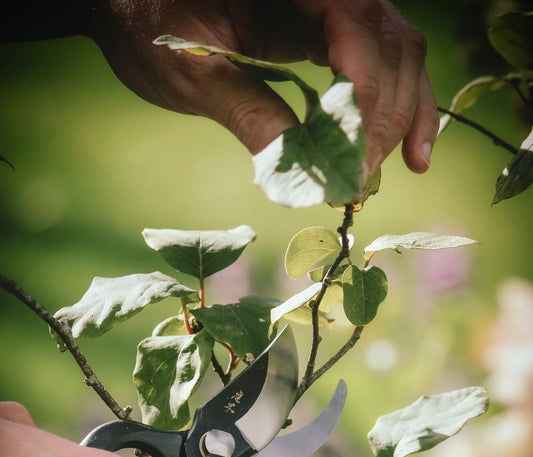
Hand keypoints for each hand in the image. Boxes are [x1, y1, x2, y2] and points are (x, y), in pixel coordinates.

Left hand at [86, 0, 438, 172]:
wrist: (127, 1)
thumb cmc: (146, 24)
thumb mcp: (193, 72)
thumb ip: (250, 114)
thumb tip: (301, 180)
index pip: (355, 25)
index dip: (364, 96)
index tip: (357, 159)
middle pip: (388, 40)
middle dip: (385, 113)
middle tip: (366, 176)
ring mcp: (330, 2)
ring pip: (397, 48)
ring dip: (404, 111)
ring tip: (400, 168)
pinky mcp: (328, 25)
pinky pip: (380, 58)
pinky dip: (396, 104)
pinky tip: (408, 149)